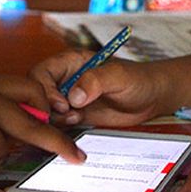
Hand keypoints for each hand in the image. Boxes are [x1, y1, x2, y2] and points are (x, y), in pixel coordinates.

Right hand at [28, 49, 163, 126]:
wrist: (152, 99)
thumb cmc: (138, 79)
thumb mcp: (118, 76)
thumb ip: (95, 81)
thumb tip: (73, 96)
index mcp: (69, 62)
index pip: (41, 73)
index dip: (44, 89)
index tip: (62, 104)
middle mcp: (65, 80)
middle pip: (37, 94)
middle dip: (47, 108)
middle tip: (69, 115)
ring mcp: (69, 99)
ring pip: (46, 112)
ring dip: (57, 120)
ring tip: (79, 118)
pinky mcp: (75, 116)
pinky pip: (59, 125)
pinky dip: (64, 129)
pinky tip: (81, 124)